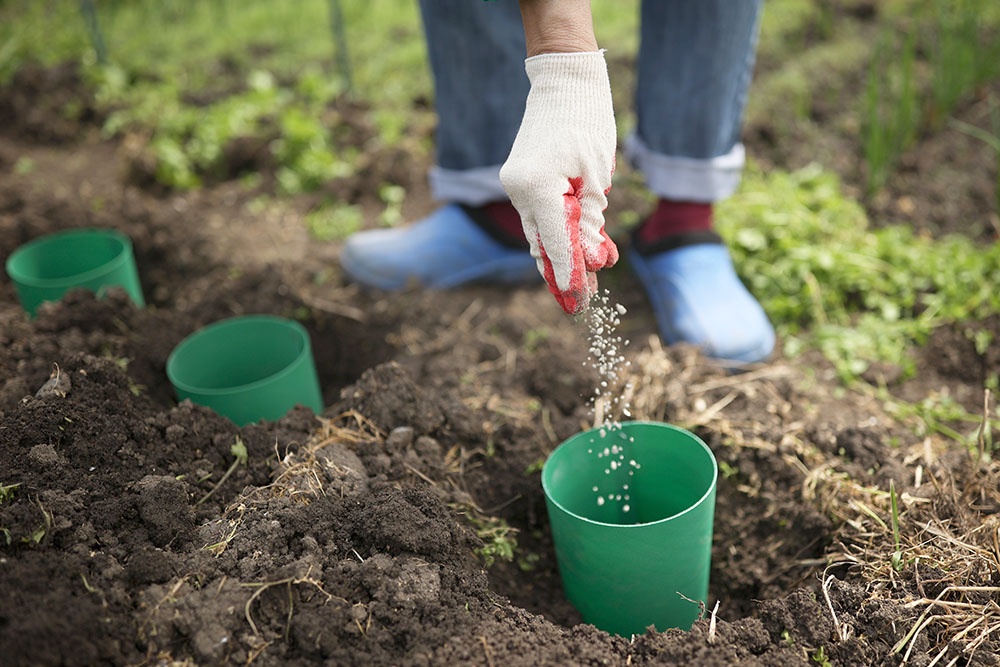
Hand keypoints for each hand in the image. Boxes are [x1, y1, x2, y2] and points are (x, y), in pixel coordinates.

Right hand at [499, 51, 617, 314]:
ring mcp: (516, 186)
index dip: (569, 276)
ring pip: (539, 234)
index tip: (578, 304)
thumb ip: (590, 223)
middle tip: (581, 306)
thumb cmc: (587, 123)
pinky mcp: (521, 181)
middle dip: (564, 275)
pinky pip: (538, 218)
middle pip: (542, 245)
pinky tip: (576, 253)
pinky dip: (556, 236)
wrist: (565, 84)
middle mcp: (518, 189)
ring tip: (585, 286)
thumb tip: (591, 263)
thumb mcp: (596, 179)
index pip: (554, 242)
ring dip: (562, 258)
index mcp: (535, 186)